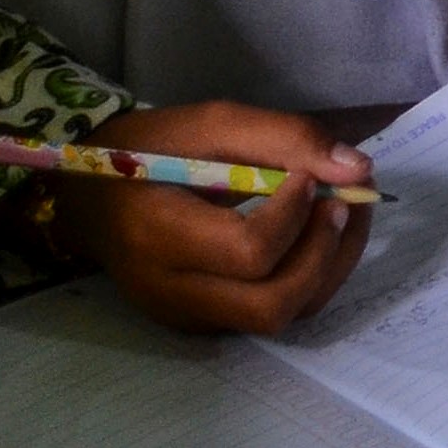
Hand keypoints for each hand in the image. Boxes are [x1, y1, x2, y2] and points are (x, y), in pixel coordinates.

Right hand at [46, 102, 371, 334]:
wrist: (89, 195)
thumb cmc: (148, 151)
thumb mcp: (209, 123)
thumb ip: (284, 138)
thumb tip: (358, 169)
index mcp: (157, 235)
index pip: (248, 252)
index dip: (295, 215)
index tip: (307, 175)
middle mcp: (170, 291)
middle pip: (272, 304)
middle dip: (325, 253)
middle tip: (342, 201)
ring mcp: (186, 315)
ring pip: (281, 316)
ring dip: (329, 267)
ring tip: (340, 213)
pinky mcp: (201, 323)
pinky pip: (270, 315)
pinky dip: (309, 279)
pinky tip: (315, 237)